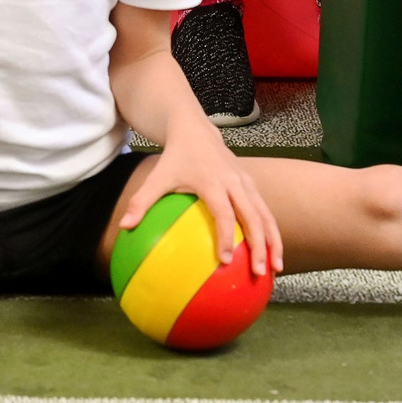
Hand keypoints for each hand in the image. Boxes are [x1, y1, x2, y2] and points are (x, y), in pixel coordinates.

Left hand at [114, 122, 284, 275]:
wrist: (196, 130)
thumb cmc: (175, 157)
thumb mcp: (157, 176)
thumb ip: (142, 201)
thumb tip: (124, 226)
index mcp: (212, 181)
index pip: (222, 213)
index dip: (225, 236)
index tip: (224, 260)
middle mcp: (234, 182)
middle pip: (253, 216)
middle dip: (259, 245)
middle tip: (259, 272)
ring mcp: (246, 183)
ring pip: (266, 214)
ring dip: (273, 241)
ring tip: (276, 268)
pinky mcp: (252, 185)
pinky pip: (266, 210)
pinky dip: (272, 231)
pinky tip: (272, 253)